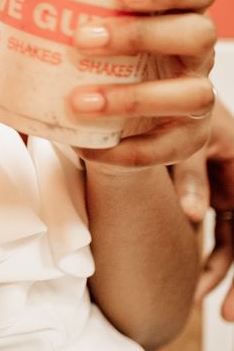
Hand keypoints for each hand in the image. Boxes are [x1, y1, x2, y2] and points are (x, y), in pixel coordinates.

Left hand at [0, 0, 215, 168]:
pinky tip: (92, 147)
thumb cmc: (90, 47)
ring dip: (136, 97)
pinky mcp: (186, 137)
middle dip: (142, 35)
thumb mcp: (65, 17)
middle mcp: (194, 49)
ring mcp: (196, 93)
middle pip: (196, 34)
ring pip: (193, 93)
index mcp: (174, 9)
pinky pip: (170, 147)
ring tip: (79, 101)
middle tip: (82, 40)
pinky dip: (131, 150)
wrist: (101, 113)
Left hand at [173, 99, 233, 316]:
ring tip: (197, 300)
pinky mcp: (216, 191)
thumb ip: (192, 174)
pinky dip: (209, 255)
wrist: (172, 84)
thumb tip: (193, 216)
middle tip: (224, 316)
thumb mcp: (193, 137)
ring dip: (218, 272)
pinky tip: (194, 279)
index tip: (229, 305)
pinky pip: (222, 232)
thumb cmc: (185, 105)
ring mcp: (231, 191)